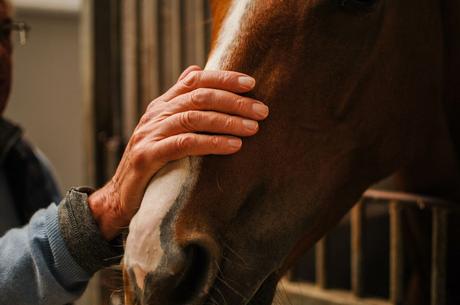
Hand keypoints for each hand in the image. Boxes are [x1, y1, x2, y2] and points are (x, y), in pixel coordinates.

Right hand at [87, 66, 268, 239]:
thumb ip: (180, 101)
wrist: (121, 195)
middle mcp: (155, 114)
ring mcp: (149, 134)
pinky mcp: (147, 156)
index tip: (251, 84)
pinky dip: (212, 143)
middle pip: (198, 97)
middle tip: (262, 110)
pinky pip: (184, 144)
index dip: (223, 78)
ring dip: (227, 121)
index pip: (194, 81)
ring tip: (253, 128)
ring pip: (193, 118)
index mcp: (162, 105)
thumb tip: (196, 70)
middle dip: (233, 101)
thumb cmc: (152, 161)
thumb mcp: (165, 128)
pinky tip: (234, 145)